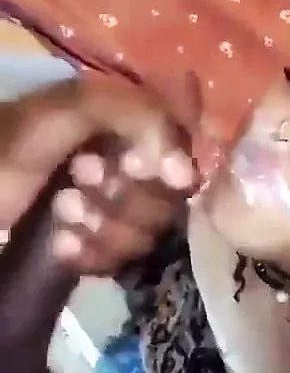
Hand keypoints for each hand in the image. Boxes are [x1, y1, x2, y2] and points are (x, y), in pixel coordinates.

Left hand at [0, 72, 200, 270]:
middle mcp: (129, 165)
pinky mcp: (98, 245)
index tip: (129, 164)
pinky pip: (123, 262)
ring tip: (62, 211)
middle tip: (78, 176)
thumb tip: (188, 172)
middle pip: (169, 198)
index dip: (166, 164)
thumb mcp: (69, 110)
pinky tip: (64, 245)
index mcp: (129, 125)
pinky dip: (92, 256)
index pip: (183, 147)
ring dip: (105, 227)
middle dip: (123, 195)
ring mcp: (115, 208)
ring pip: (148, 235)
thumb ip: (137, 117)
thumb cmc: (11, 149)